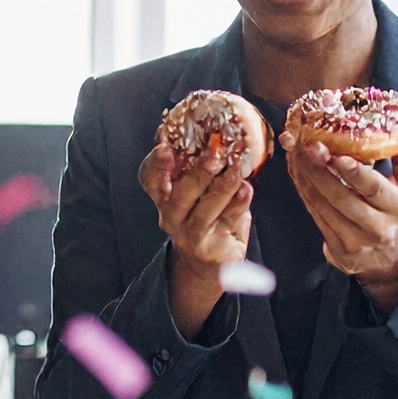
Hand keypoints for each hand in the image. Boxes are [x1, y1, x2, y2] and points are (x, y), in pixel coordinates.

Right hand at [139, 140, 252, 338]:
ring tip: (237, 170)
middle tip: (215, 153)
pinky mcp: (210, 248)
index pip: (150, 178)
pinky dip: (238, 204)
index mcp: (163, 197)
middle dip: (198, 172)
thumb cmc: (204, 217)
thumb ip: (200, 168)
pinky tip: (246, 190)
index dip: (157, 162)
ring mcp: (189, 234)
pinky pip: (226, 222)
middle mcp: (171, 216)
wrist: (209, 261)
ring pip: (204, 210)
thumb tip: (218, 137)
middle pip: (180, 194)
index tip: (164, 145)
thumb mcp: (197, 191)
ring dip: (222, 187)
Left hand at [278, 131, 397, 308]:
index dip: (354, 171)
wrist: (393, 262)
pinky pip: (314, 214)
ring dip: (304, 176)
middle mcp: (377, 227)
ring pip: (322, 205)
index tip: (336, 154)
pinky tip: (297, 171)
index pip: (374, 188)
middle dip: (319, 170)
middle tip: (307, 146)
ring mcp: (354, 241)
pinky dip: (303, 190)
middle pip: (340, 196)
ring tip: (295, 151)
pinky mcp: (335, 249)